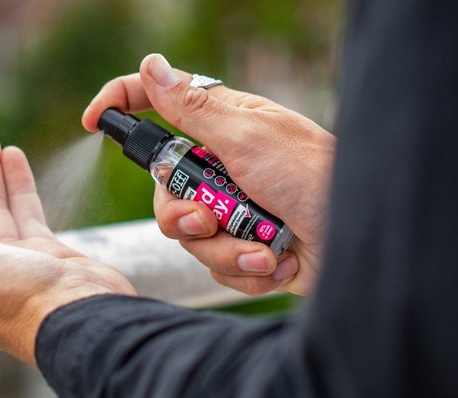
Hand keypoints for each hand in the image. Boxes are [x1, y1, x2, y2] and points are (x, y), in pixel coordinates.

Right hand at [83, 54, 334, 294]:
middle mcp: (226, 169)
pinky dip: (246, 271)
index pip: (161, 106)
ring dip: (224, 250)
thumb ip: (191, 108)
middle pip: (164, 191)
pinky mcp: (249, 252)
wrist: (365, 245)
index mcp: (225, 128)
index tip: (92, 121)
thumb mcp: (247, 137)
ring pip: (189, 238)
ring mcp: (238, 212)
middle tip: (209, 219)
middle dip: (184, 216)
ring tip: (263, 249)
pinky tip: (279, 263)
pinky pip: (218, 268)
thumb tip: (150, 66)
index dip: (124, 106)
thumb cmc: (315, 178)